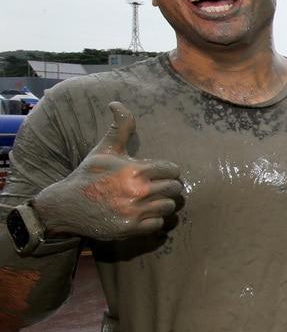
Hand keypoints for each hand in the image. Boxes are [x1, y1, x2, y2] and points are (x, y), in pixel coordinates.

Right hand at [32, 102, 183, 239]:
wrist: (66, 206)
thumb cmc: (89, 175)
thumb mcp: (104, 150)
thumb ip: (120, 127)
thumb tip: (116, 103)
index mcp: (135, 170)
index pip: (173, 170)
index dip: (168, 171)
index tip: (158, 173)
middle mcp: (137, 191)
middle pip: (175, 189)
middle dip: (168, 186)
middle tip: (157, 186)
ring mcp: (135, 211)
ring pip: (169, 207)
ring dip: (162, 203)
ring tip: (151, 200)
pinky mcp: (131, 228)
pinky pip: (159, 224)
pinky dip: (154, 220)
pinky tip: (142, 213)